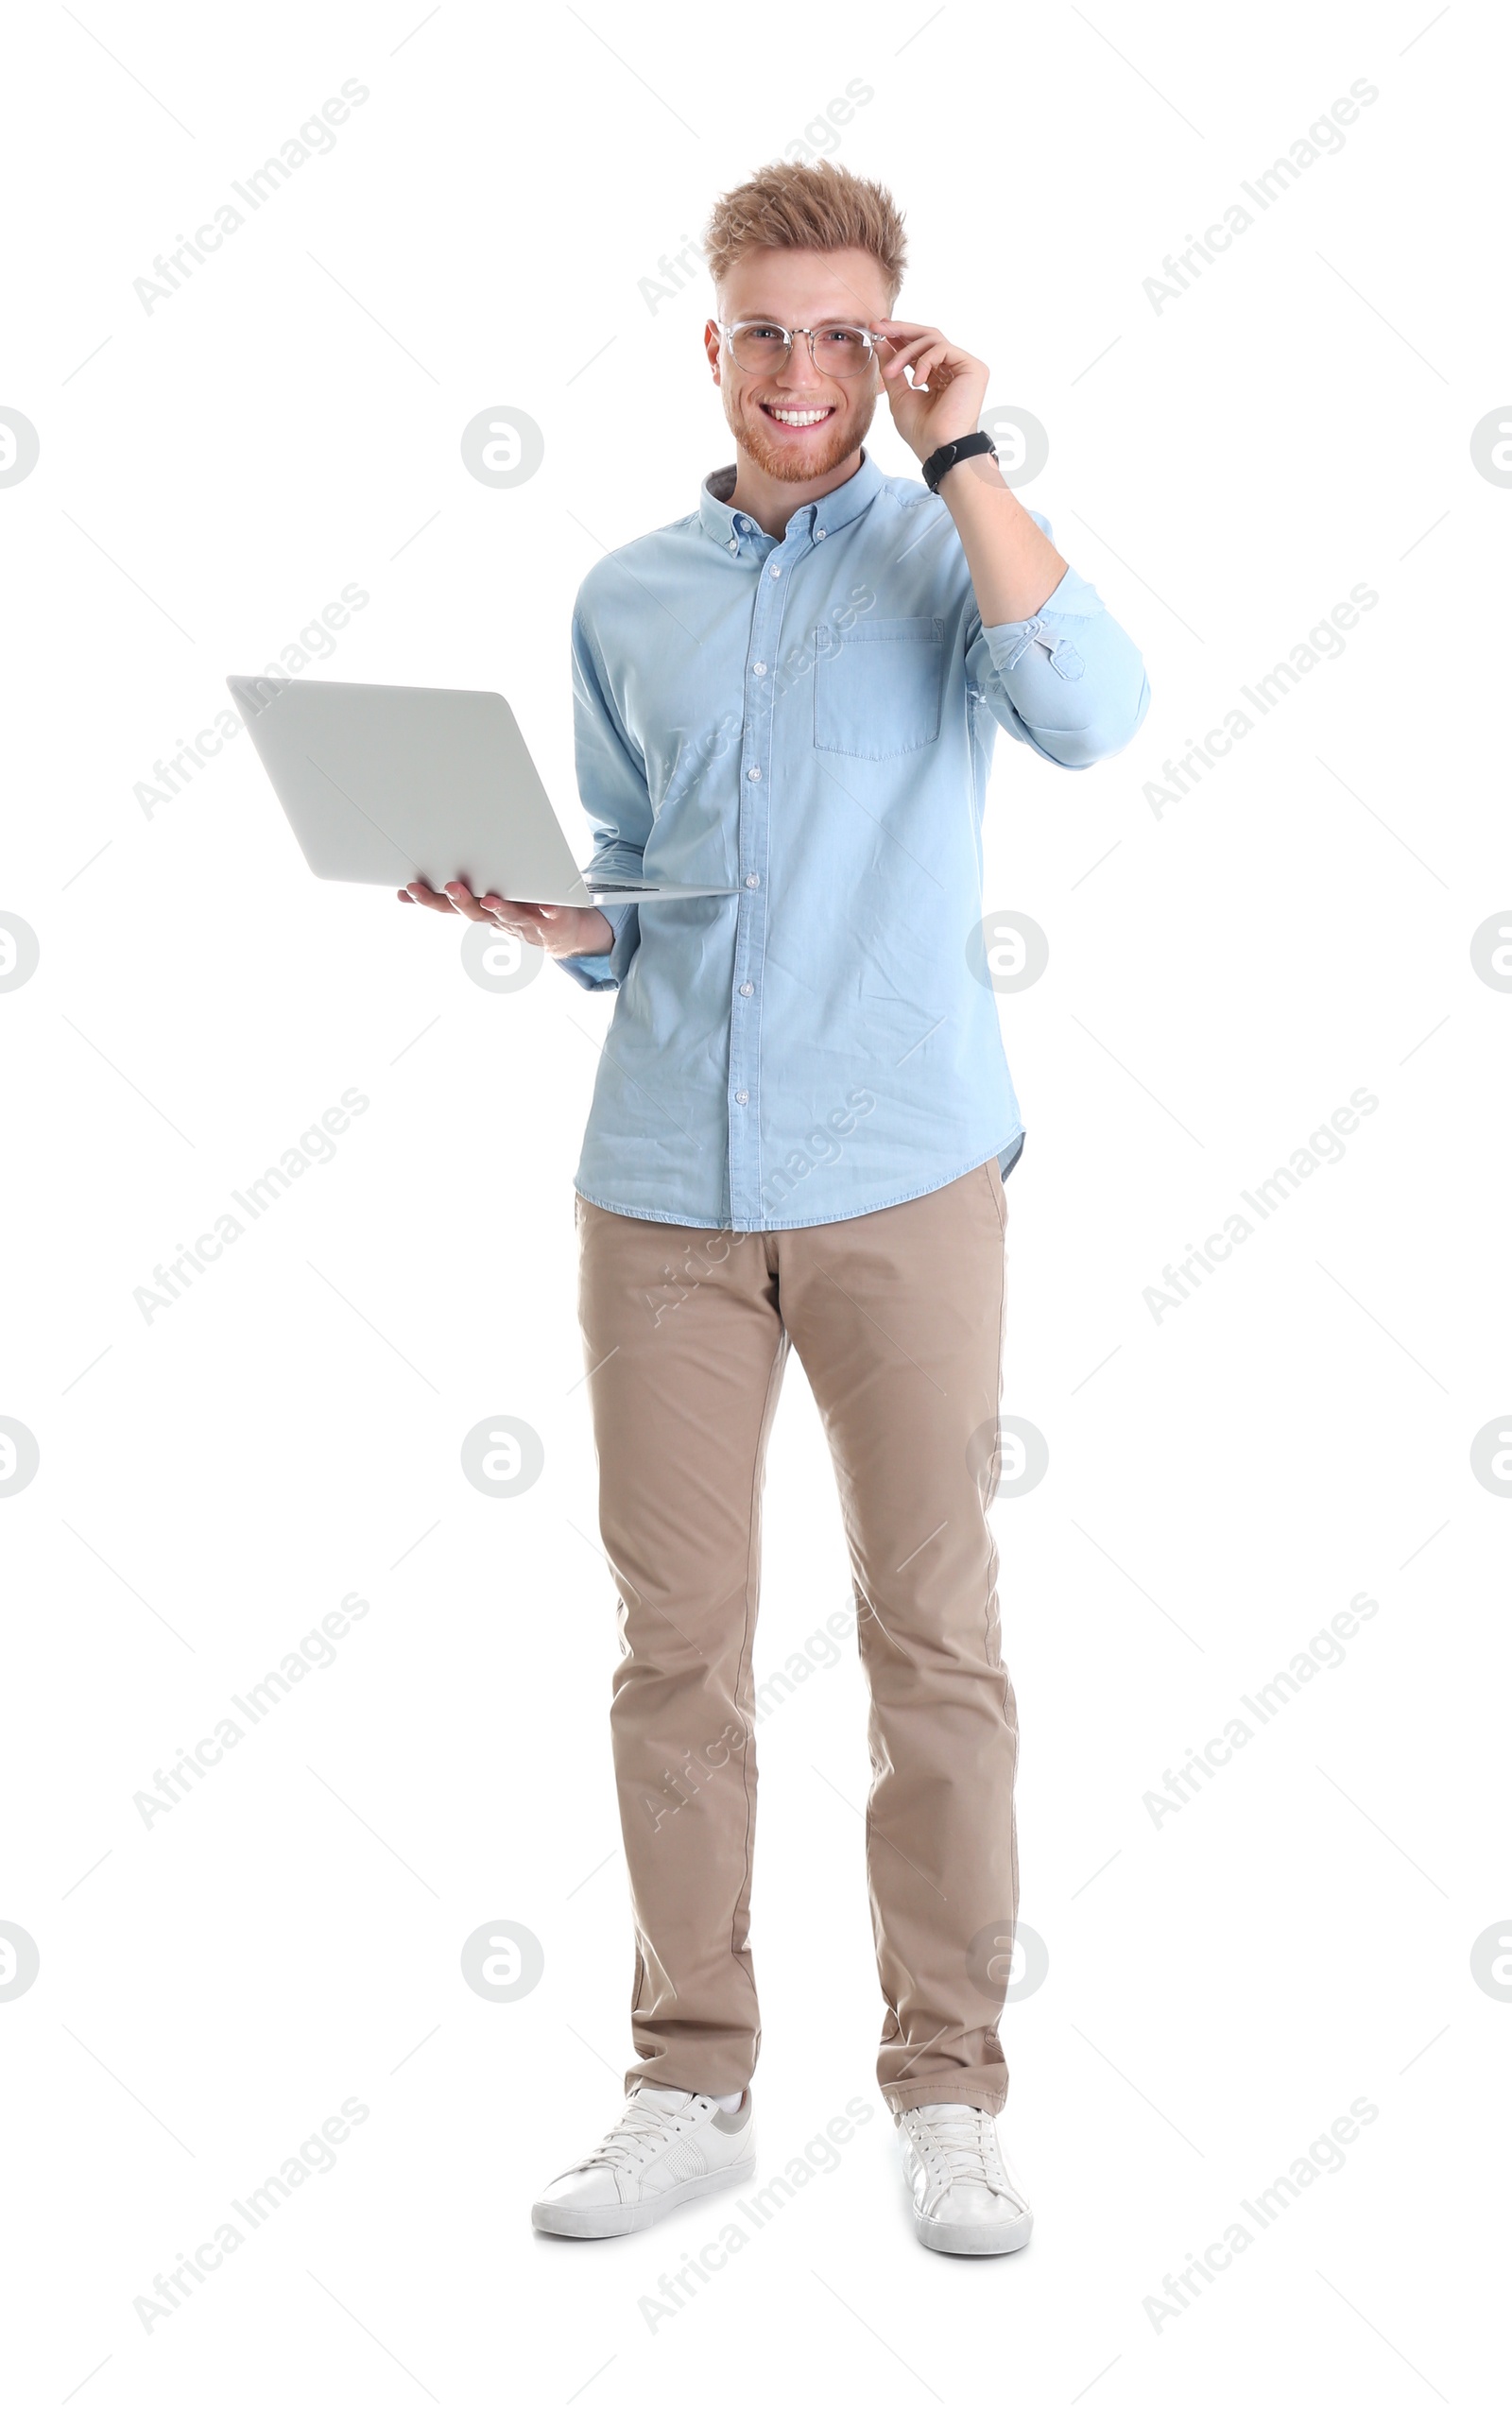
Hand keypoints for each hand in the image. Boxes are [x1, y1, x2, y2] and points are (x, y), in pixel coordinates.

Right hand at [397, 880, 612, 957]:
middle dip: (460, 901)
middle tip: (449, 887)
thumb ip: (460, 893)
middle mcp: (499, 919)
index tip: (408, 890)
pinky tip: (548, 905)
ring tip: (489, 899)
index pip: (448, 907)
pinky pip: (550, 915)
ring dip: (499, 908)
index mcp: (481, 911)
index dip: (428, 900)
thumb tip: (417, 884)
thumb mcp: (486, 901)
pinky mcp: (552, 920)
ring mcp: (526, 922)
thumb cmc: (520, 911)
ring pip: (509, 916)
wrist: (564, 935)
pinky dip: (549, 911)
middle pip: (475, 913)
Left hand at [870, 319, 988, 462]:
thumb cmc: (921, 431)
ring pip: (932, 339)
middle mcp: (953, 369)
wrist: (939, 448)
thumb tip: (882, 341)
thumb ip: (892, 367)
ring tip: (892, 372)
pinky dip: (924, 360)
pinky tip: (917, 382)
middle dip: (900, 330)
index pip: (920, 348)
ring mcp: (964, 367)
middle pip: (927, 336)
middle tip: (878, 327)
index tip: (878, 329)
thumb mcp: (899, 394)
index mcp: (939, 376)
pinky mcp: (973, 367)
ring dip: (906, 352)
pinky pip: (943, 348)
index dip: (899, 336)